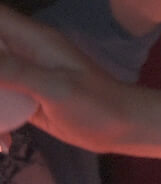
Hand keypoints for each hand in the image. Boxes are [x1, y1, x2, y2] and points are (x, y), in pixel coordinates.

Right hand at [0, 5, 139, 155]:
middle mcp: (22, 54)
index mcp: (31, 39)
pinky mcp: (22, 100)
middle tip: (1, 100)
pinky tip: (5, 144)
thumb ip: (14, 71)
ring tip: (0, 134)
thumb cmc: (98, 103)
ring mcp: (21, 77)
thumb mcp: (55, 87)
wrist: (125, 128)